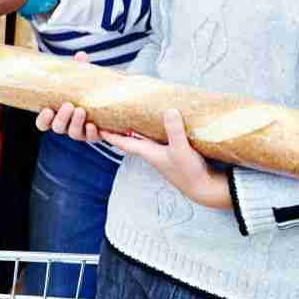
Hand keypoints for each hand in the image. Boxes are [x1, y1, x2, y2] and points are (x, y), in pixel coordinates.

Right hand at [36, 54, 101, 141]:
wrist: (105, 101)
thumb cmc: (83, 90)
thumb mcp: (79, 79)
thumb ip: (78, 69)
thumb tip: (81, 55)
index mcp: (55, 114)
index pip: (42, 123)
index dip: (43, 119)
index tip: (48, 110)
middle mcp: (65, 125)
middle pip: (57, 128)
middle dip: (62, 118)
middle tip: (68, 105)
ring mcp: (78, 131)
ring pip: (72, 133)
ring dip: (75, 123)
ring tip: (80, 110)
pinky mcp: (92, 134)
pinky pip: (90, 137)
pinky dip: (90, 132)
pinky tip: (92, 124)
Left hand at [101, 109, 230, 209]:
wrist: (205, 188)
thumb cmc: (190, 172)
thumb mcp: (181, 150)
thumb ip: (174, 131)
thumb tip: (169, 110)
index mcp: (147, 152)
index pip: (122, 142)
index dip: (108, 133)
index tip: (92, 124)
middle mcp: (151, 152)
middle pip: (129, 138)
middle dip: (119, 127)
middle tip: (109, 113)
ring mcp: (162, 152)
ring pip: (143, 137)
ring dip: (136, 126)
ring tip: (130, 111)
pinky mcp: (174, 151)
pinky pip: (158, 137)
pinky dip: (154, 128)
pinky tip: (159, 119)